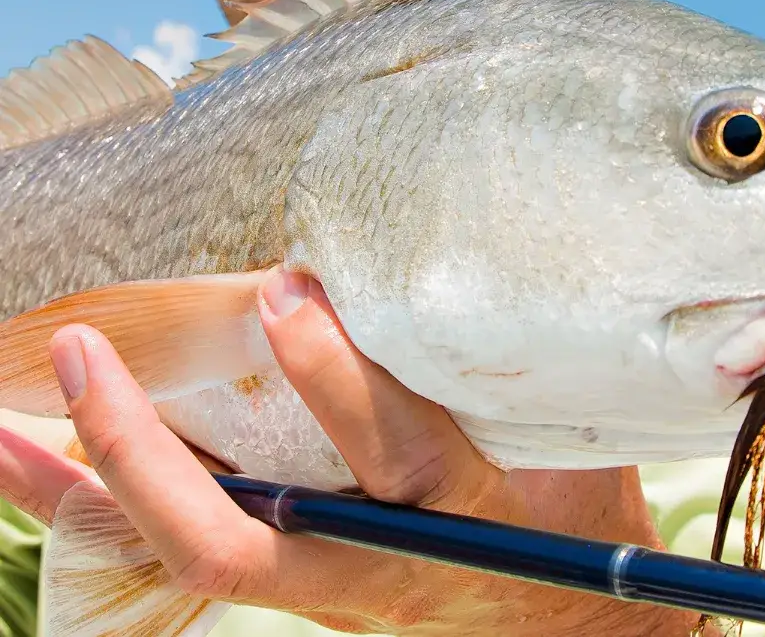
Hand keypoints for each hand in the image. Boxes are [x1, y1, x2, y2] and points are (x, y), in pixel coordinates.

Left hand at [0, 267, 716, 635]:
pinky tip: (43, 467)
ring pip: (189, 551)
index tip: (286, 291)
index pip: (398, 456)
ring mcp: (330, 587)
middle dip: (145, 454)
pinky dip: (107, 507)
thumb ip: (515, 387)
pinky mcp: (306, 583)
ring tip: (4, 422)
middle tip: (83, 352)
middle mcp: (376, 567)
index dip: (338, 382)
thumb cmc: (578, 531)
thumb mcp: (577, 456)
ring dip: (86, 491)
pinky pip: (192, 548)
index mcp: (461, 522)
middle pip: (236, 540)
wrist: (569, 631)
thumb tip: (458, 290)